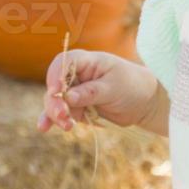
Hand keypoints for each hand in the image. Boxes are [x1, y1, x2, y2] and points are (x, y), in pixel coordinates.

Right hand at [37, 49, 152, 132]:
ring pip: (55, 101)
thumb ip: (90, 92)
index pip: (63, 63)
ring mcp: (74, 91)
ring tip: (67, 125)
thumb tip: (68, 97)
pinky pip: (60, 112)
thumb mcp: (113, 87)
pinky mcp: (76, 107)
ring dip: (56, 113)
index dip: (56, 76)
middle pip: (55, 85)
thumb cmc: (132, 86)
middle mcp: (76, 74)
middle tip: (63, 115)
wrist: (144, 102)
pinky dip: (53, 119)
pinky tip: (44, 127)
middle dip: (55, 101)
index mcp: (86, 61)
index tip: (56, 92)